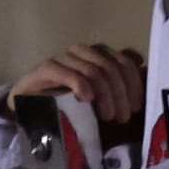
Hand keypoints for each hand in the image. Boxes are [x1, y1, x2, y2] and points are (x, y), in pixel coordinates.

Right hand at [9, 44, 144, 122]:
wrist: (28, 106)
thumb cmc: (68, 101)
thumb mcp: (98, 95)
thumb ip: (117, 81)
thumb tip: (140, 62)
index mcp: (98, 54)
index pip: (124, 61)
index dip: (133, 83)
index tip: (136, 106)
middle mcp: (83, 51)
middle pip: (111, 66)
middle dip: (121, 94)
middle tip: (122, 117)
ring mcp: (63, 58)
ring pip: (94, 70)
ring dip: (105, 95)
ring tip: (108, 116)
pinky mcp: (45, 68)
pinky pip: (68, 73)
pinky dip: (81, 86)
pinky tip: (87, 100)